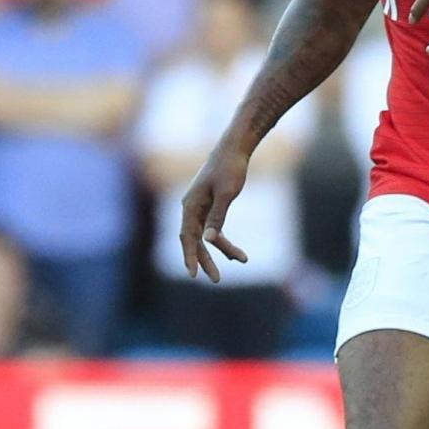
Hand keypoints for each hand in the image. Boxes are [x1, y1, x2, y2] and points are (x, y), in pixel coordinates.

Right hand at [179, 144, 250, 282]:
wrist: (234, 148)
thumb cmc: (230, 168)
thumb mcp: (226, 194)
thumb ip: (217, 217)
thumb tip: (209, 240)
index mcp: (190, 205)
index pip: (187, 237)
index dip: (190, 257)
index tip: (194, 275)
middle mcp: (191, 207)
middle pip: (195, 240)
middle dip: (205, 260)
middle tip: (216, 279)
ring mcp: (199, 206)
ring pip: (205, 236)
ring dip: (220, 250)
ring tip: (241, 260)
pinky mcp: (209, 205)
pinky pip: (212, 228)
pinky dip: (222, 240)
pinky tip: (234, 253)